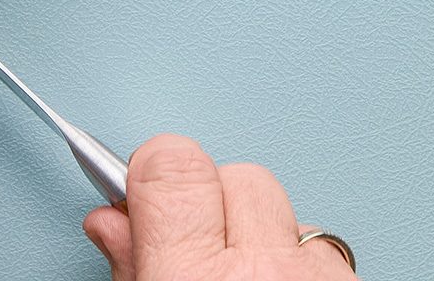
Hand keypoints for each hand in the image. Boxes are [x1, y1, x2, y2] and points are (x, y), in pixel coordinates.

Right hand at [83, 134, 357, 279]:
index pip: (171, 164)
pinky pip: (320, 242)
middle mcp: (261, 271)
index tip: (144, 185)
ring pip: (282, 204)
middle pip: (232, 173)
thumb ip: (129, 267)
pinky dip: (296, 259)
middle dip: (209, 200)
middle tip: (193, 249)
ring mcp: (314, 276)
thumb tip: (113, 221)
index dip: (154, 169)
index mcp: (191, 277)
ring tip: (241, 278)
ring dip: (259, 230)